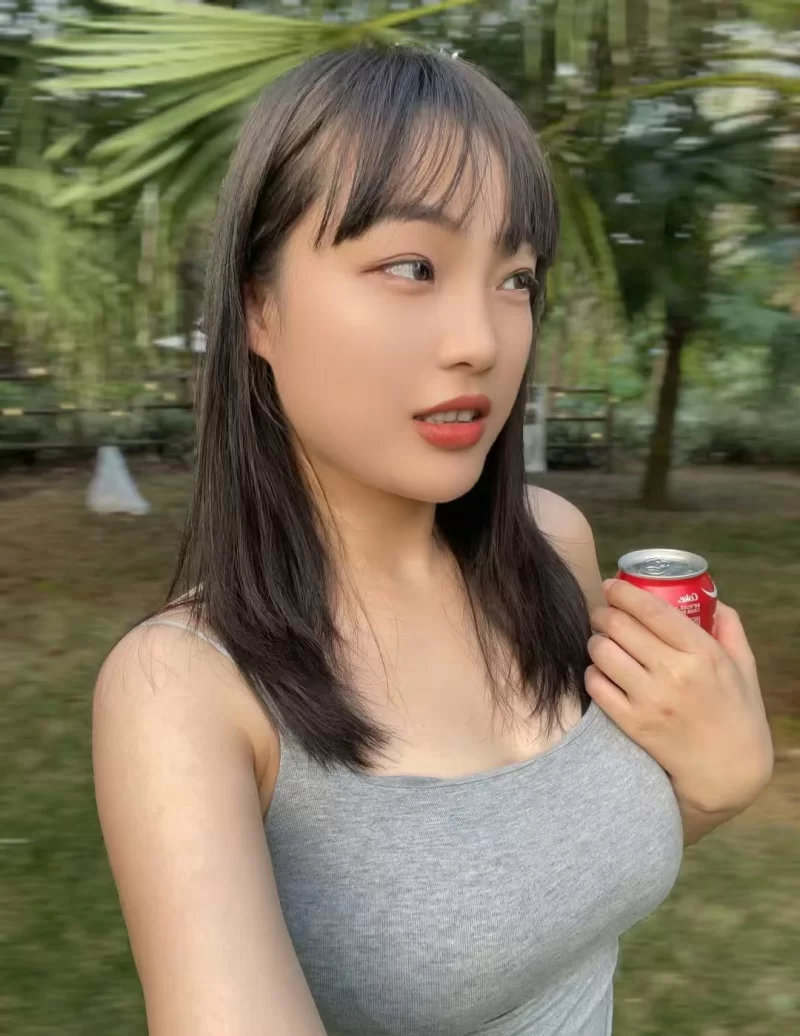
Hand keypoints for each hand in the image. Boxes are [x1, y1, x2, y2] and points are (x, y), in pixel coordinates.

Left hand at [586, 579, 773, 817]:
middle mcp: (674, 673)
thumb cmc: (737, 714)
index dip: (624, 592)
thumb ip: (730, 629)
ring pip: (602, 652)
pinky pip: (596, 685)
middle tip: (602, 613)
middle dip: (603, 613)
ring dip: (596, 641)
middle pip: (619, 626)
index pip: (652, 610)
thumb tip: (713, 600)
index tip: (612, 585)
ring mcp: (650, 699)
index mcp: (702, 653)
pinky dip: (592, 673)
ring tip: (601, 642)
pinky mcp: (632, 723)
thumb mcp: (744, 667)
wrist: (728, 771)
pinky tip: (600, 671)